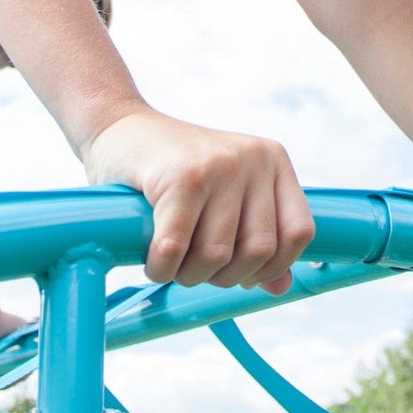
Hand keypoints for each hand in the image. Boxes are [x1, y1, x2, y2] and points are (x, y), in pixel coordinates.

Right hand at [81, 109, 312, 294]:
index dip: (271, 266)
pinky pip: (176, 248)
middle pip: (258, 251)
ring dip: (188, 275)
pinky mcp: (181, 177)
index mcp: (273, 161)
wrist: (114, 125)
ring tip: (170, 262)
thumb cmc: (168, 168)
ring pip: (217, 256)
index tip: (237, 272)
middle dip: (222, 276)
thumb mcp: (222, 196)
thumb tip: (280, 287)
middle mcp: (253, 158)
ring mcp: (218, 164)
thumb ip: (253, 237)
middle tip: (193, 267)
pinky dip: (161, 267)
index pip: (299, 232)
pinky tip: (152, 260)